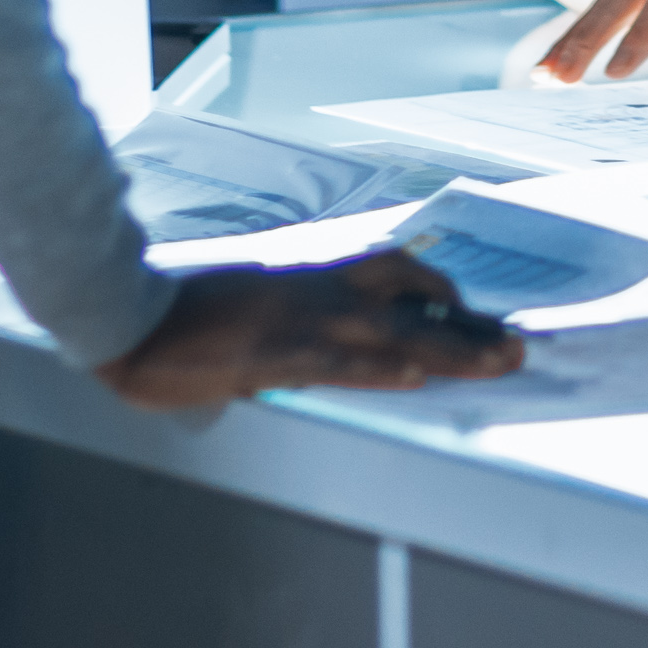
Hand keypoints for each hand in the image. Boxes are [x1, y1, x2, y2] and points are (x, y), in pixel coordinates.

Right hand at [95, 251, 526, 411]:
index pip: (390, 268)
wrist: (133, 317)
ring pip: (393, 333)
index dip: (437, 286)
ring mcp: (299, 322)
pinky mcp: (275, 355)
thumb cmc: (185, 316)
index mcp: (309, 279)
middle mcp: (315, 293)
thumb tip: (320, 347)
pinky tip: (416, 378)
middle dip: (466, 324)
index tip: (471, 308)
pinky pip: (341, 363)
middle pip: (410, 298)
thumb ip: (292, 319)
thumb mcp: (251, 305)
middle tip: (515, 343)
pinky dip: (380, 370)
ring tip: (499, 361)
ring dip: (451, 350)